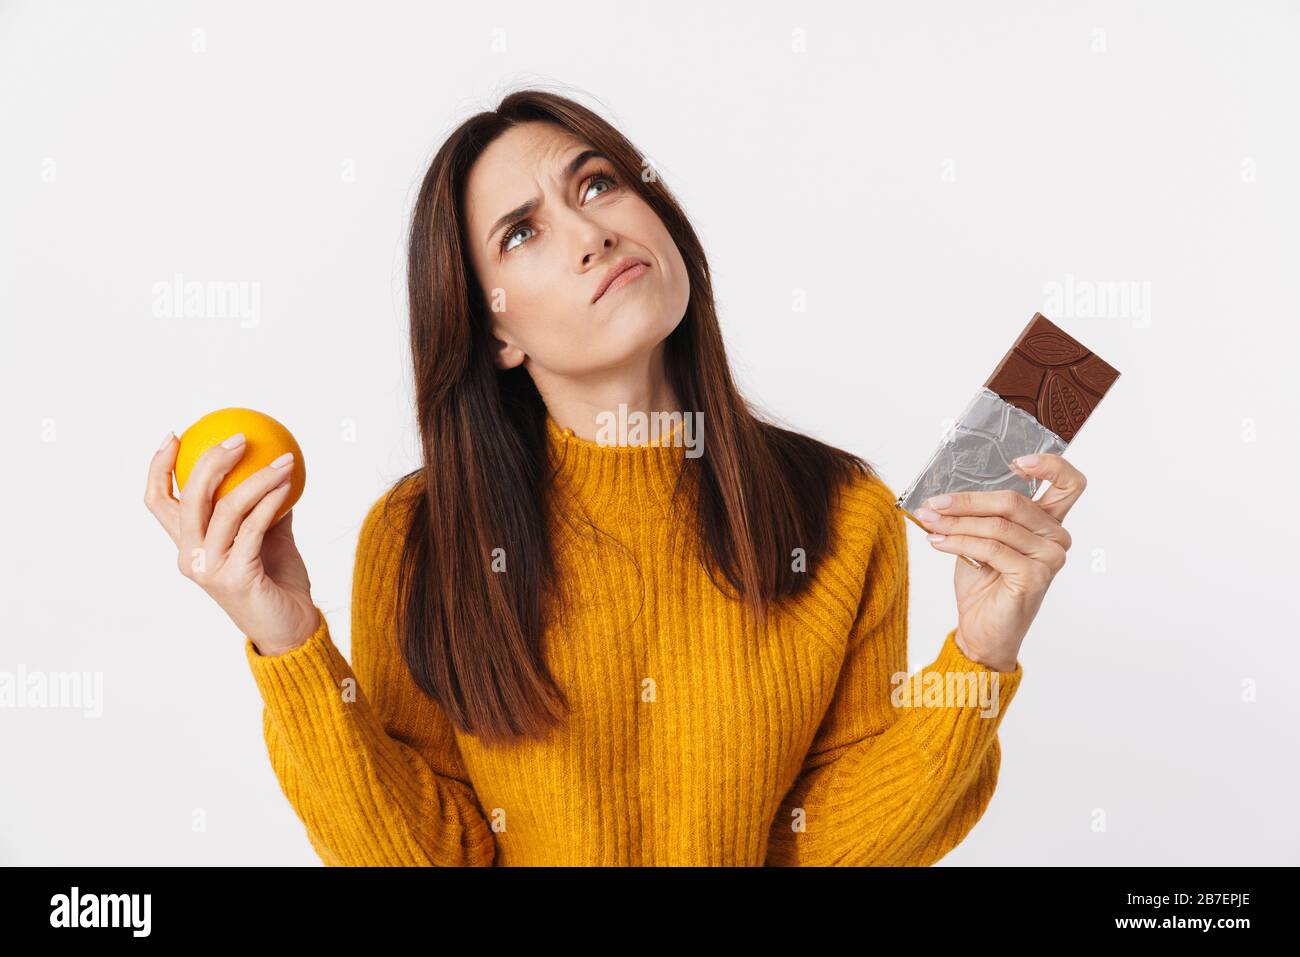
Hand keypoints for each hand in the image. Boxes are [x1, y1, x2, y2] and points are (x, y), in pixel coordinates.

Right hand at [143, 431, 317, 655]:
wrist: (292, 627)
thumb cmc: (277, 581)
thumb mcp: (267, 536)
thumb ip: (261, 506)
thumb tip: (272, 462)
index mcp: (188, 546)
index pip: (159, 502)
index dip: (159, 467)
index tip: (176, 435)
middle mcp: (190, 557)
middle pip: (187, 498)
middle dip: (209, 460)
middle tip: (239, 437)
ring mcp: (210, 569)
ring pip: (225, 508)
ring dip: (258, 477)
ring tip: (284, 459)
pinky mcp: (236, 577)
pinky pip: (254, 527)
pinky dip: (272, 501)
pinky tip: (290, 483)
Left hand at [911, 453, 1087, 671]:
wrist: (983, 632)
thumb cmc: (984, 585)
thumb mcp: (979, 540)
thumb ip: (978, 516)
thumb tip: (944, 495)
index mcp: (1048, 523)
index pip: (1069, 484)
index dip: (1049, 466)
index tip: (1016, 461)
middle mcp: (1057, 538)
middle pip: (1014, 502)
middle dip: (967, 501)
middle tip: (935, 503)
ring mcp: (1049, 558)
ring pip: (997, 525)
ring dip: (956, 521)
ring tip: (930, 522)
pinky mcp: (1034, 576)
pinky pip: (991, 548)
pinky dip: (958, 541)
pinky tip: (937, 542)